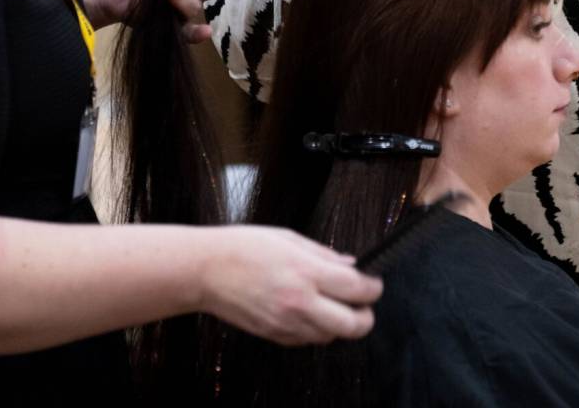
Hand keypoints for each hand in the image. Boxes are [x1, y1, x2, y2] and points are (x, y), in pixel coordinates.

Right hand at [199, 226, 381, 345]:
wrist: (205, 270)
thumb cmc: (243, 247)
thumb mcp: (289, 238)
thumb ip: (324, 254)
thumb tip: (351, 265)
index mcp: (305, 272)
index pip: (358, 289)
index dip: (373, 287)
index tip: (373, 282)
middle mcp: (299, 302)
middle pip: (354, 325)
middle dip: (366, 315)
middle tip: (362, 302)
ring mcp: (287, 322)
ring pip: (333, 336)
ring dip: (340, 323)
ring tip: (333, 305)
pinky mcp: (276, 335)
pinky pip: (309, 340)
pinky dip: (317, 329)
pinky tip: (310, 311)